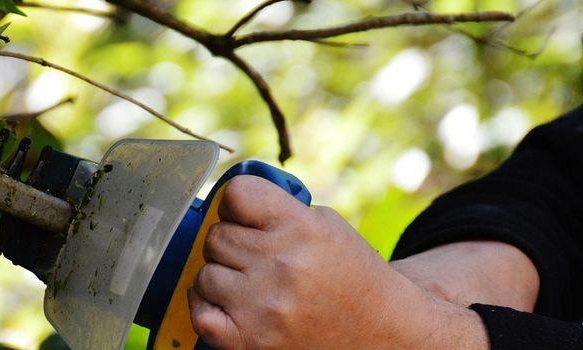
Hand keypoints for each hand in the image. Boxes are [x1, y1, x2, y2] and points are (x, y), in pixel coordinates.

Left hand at [187, 175, 486, 348]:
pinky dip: (206, 307)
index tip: (244, 215)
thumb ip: (279, 208)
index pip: (236, 194)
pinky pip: (200, 313)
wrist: (382, 334)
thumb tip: (226, 200)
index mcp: (302, 229)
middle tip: (256, 257)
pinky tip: (227, 304)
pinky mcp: (249, 341)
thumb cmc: (351, 276)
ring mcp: (263, 306)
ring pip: (205, 274)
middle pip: (216, 236)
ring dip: (221, 277)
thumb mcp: (327, 226)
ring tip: (250, 284)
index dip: (235, 203)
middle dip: (232, 243)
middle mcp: (281, 266)